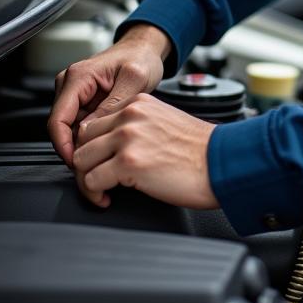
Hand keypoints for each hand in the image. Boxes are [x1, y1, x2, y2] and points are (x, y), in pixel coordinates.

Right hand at [48, 23, 170, 166]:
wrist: (145, 49)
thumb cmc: (141, 57)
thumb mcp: (134, 79)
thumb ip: (113, 104)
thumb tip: (93, 131)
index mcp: (78, 77)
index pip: (58, 119)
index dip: (64, 146)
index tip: (77, 163)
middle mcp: (70, 85)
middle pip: (61, 128)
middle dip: (75, 149)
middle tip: (94, 166)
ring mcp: (75, 94)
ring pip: (70, 130)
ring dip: (83, 145)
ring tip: (104, 156)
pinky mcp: (83, 102)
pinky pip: (80, 126)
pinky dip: (90, 138)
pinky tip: (106, 144)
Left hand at [72, 93, 217, 209]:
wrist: (222, 162)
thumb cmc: (200, 150)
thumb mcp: (164, 122)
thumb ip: (137, 126)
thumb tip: (112, 146)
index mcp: (139, 104)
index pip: (95, 122)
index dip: (94, 146)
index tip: (100, 161)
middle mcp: (130, 116)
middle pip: (82, 139)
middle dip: (87, 162)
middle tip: (98, 178)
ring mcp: (128, 138)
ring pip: (81, 160)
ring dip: (88, 179)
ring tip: (102, 190)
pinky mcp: (128, 163)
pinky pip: (91, 181)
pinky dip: (95, 194)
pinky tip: (108, 198)